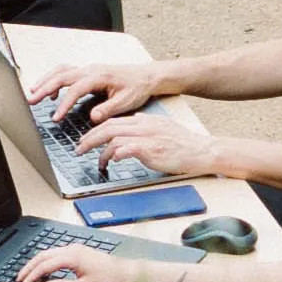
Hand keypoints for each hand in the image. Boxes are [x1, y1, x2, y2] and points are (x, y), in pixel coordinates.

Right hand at [16, 246, 142, 281]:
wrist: (125, 271)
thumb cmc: (108, 279)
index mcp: (72, 257)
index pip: (45, 265)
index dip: (33, 275)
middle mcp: (71, 249)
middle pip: (43, 255)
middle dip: (29, 267)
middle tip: (19, 278)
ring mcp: (74, 248)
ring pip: (48, 253)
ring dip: (36, 263)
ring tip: (27, 275)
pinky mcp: (77, 250)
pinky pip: (56, 254)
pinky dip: (45, 261)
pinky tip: (43, 270)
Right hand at [30, 59, 166, 113]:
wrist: (146, 77)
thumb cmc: (137, 88)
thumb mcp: (126, 101)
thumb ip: (108, 108)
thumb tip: (93, 117)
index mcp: (99, 76)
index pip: (75, 89)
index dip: (64, 104)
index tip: (56, 117)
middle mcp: (91, 70)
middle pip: (61, 76)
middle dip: (44, 88)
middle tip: (31, 101)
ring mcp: (88, 69)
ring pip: (61, 71)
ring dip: (45, 81)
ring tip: (32, 93)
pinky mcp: (88, 72)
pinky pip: (66, 72)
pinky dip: (54, 79)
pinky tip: (51, 93)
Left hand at [83, 111, 218, 179]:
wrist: (202, 151)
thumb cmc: (184, 144)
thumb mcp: (162, 128)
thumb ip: (146, 126)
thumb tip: (132, 123)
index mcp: (144, 120)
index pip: (113, 121)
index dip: (96, 131)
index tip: (86, 140)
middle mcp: (144, 125)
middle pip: (108, 127)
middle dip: (90, 138)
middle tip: (79, 149)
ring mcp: (147, 137)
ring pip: (114, 137)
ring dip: (100, 150)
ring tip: (96, 161)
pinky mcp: (152, 149)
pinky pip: (128, 148)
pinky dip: (117, 154)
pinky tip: (112, 161)